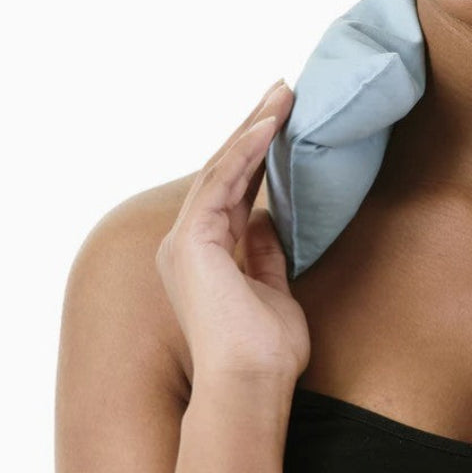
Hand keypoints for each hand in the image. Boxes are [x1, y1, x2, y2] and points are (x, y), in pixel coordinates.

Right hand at [156, 80, 309, 383]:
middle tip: (284, 89)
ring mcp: (186, 239)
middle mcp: (189, 241)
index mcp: (207, 252)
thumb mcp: (273, 288)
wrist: (252, 383)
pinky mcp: (192, 239)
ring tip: (284, 93)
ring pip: (222, 165)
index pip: (235, 186)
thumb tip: (268, 220)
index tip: (284, 118)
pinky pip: (223, 181)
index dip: (259, 150)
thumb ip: (265, 252)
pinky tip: (271, 124)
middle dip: (255, 125)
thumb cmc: (266, 349)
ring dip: (255, 126)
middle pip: (226, 167)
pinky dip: (248, 150)